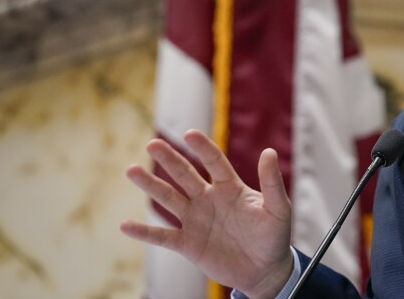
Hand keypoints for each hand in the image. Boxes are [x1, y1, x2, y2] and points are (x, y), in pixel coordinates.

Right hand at [120, 130, 293, 298]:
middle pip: (185, 175)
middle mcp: (209, 199)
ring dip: (151, 185)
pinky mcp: (188, 244)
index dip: (203, 148)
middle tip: (153, 143)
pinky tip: (125, 225)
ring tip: (131, 170)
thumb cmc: (274, 236)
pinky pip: (162, 236)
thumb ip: (272, 182)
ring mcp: (196, 220)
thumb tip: (269, 151)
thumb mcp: (278, 208)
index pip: (214, 162)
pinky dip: (144, 232)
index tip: (190, 134)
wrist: (265, 270)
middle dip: (170, 159)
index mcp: (230, 188)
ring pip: (169, 199)